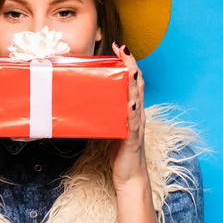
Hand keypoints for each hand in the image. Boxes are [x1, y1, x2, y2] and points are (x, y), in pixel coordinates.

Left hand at [108, 42, 149, 189]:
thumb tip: (85, 95)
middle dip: (131, 64)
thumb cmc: (119, 150)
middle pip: (137, 84)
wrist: (130, 176)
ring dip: (133, 83)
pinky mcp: (132, 139)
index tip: (119, 46)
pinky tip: (129, 102)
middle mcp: (137, 113)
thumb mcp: (110, 124)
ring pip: (137, 99)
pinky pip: (134, 123)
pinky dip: (132, 111)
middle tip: (123, 48)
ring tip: (130, 68)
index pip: (131, 80)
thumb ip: (103, 109)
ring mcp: (137, 125)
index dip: (127, 62)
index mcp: (131, 108)